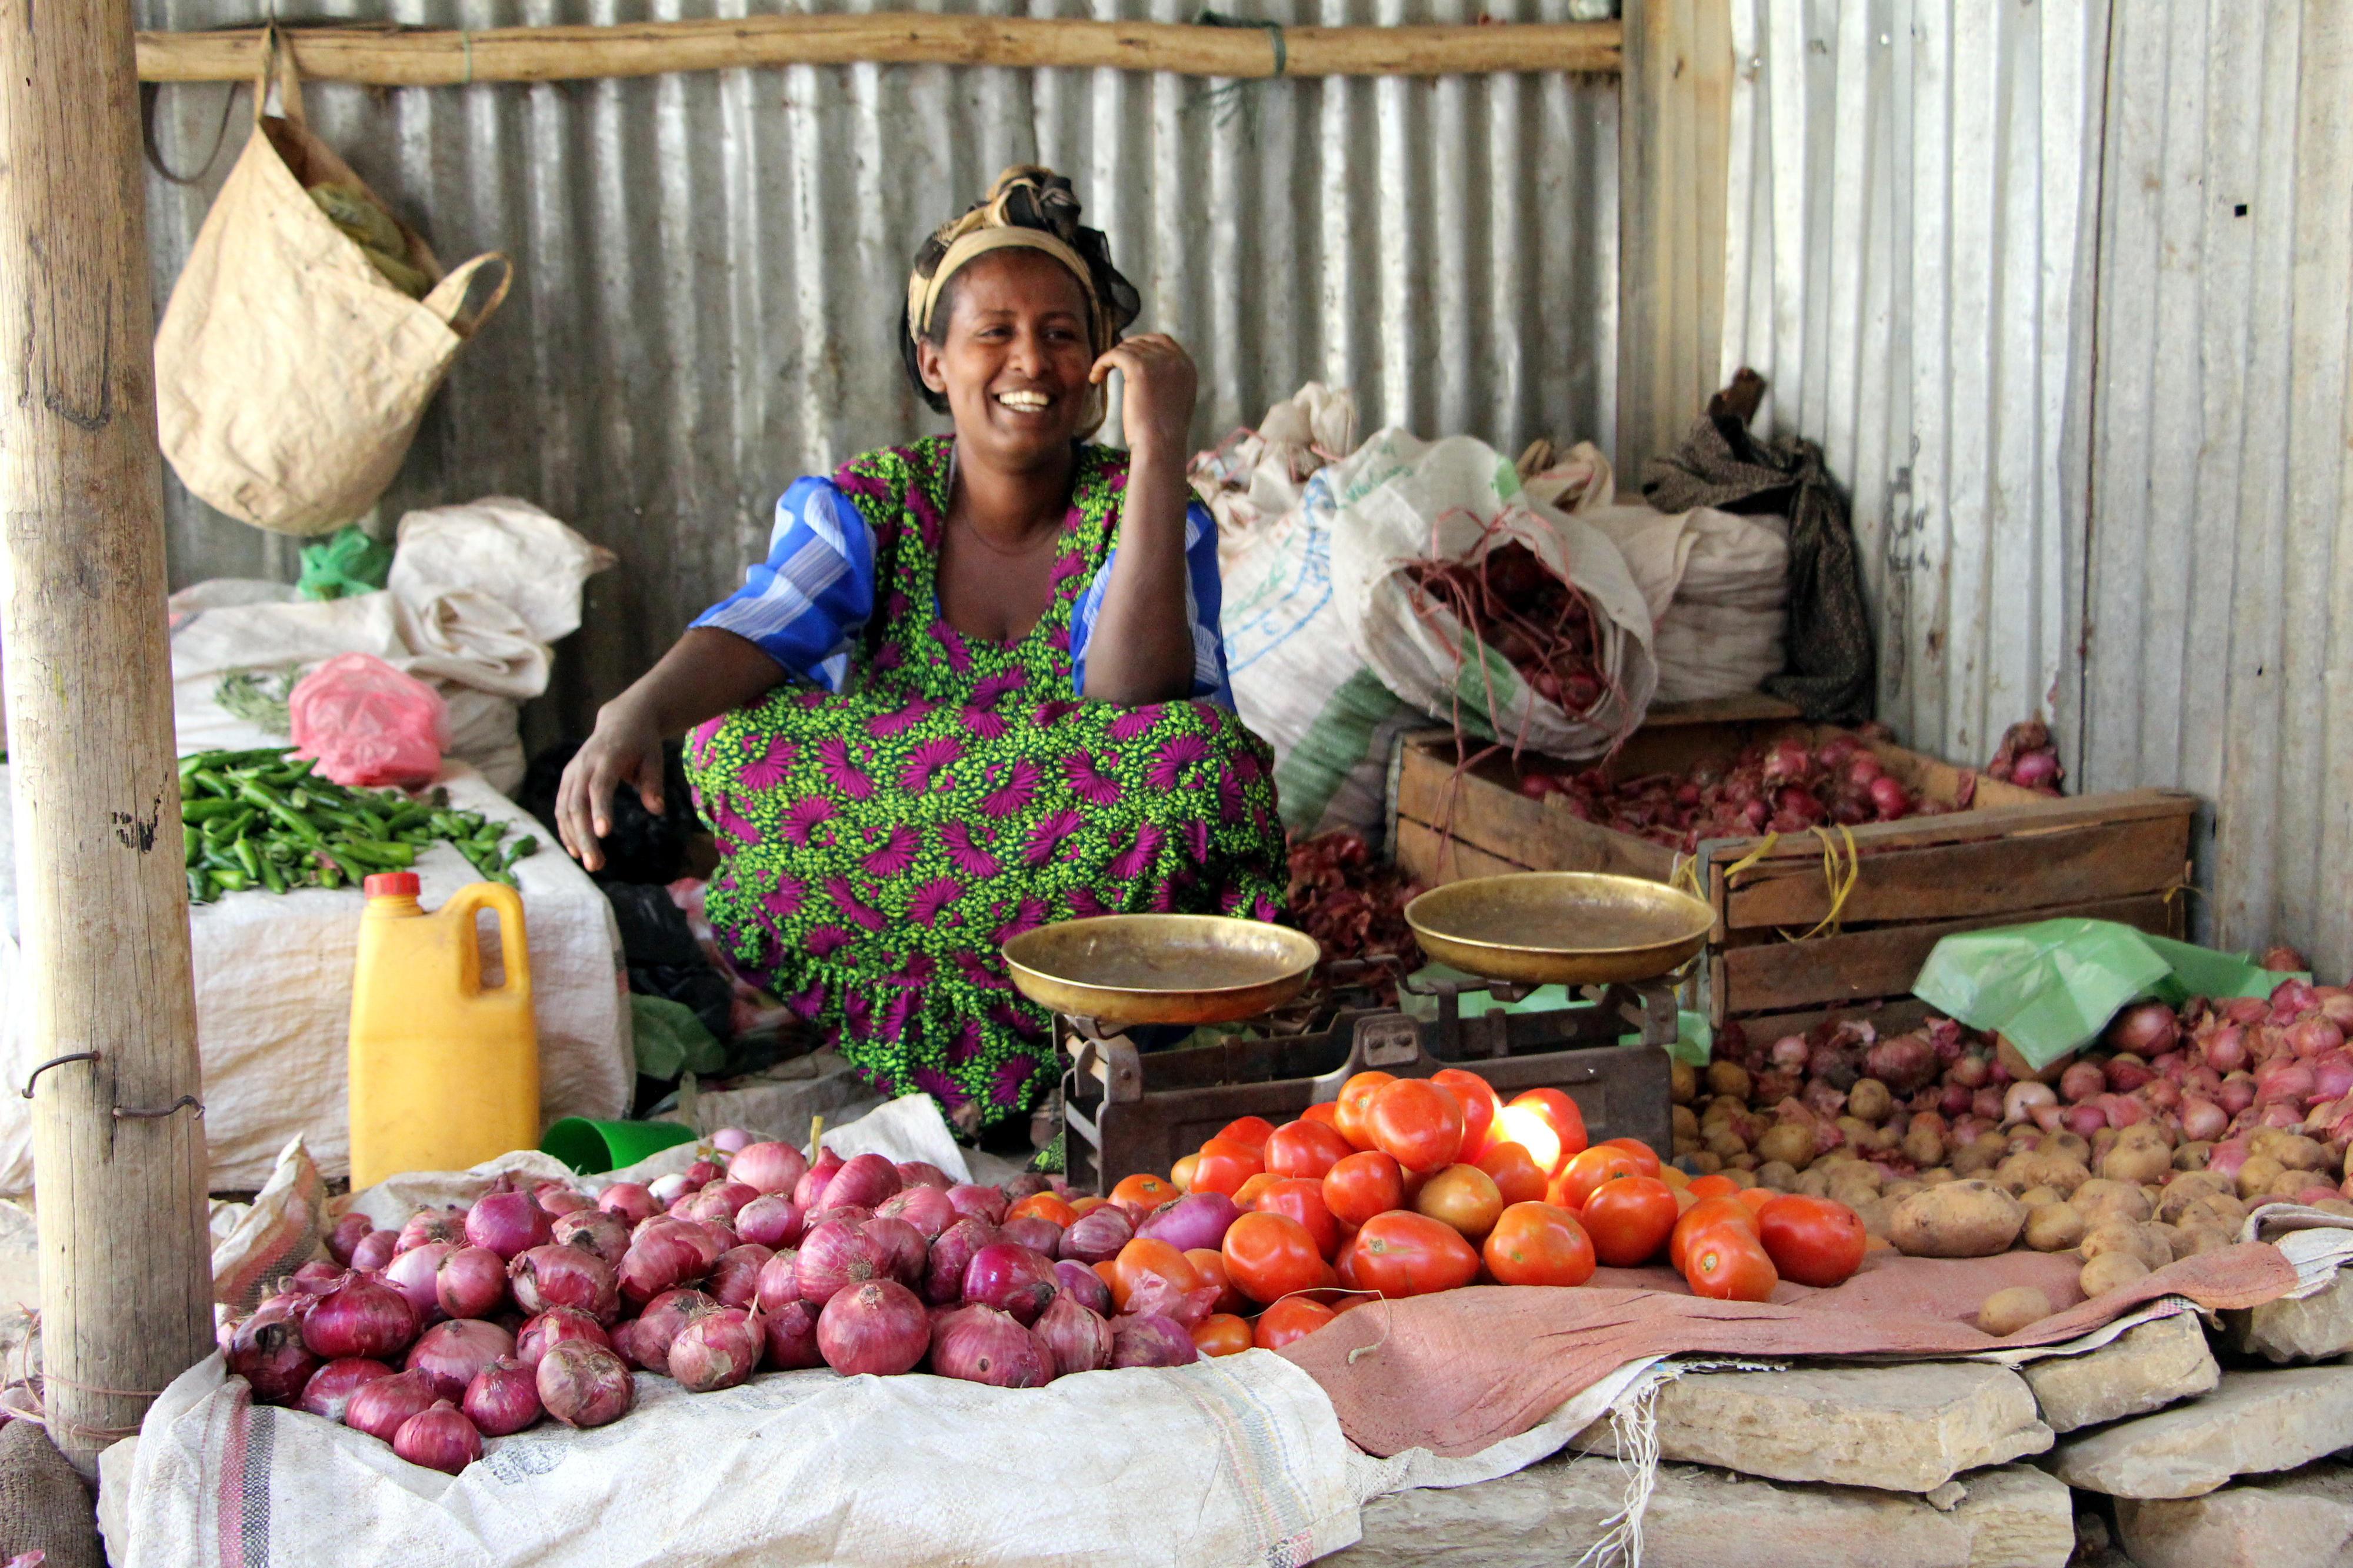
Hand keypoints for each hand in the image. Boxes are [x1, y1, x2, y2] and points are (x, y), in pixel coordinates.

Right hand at [555, 698, 665, 873]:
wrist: (621, 720)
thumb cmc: (642, 743)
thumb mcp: (654, 758)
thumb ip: (653, 784)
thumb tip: (657, 809)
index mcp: (607, 758)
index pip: (599, 787)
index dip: (600, 810)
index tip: (603, 834)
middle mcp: (584, 765)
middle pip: (578, 804)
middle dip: (584, 836)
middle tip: (595, 864)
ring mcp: (572, 772)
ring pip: (565, 809)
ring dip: (574, 838)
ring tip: (591, 863)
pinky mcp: (568, 780)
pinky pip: (562, 808)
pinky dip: (566, 829)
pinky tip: (576, 850)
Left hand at [1090, 333, 1196, 463]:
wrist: (1161, 446)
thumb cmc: (1164, 434)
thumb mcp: (1176, 401)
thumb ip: (1168, 381)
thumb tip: (1149, 372)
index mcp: (1187, 366)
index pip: (1162, 341)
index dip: (1141, 345)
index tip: (1126, 357)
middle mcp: (1176, 359)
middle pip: (1142, 342)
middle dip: (1124, 351)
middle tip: (1109, 366)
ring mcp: (1158, 361)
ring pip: (1126, 348)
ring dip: (1110, 359)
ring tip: (1099, 376)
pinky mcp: (1139, 368)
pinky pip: (1115, 354)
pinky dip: (1102, 363)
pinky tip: (1095, 378)